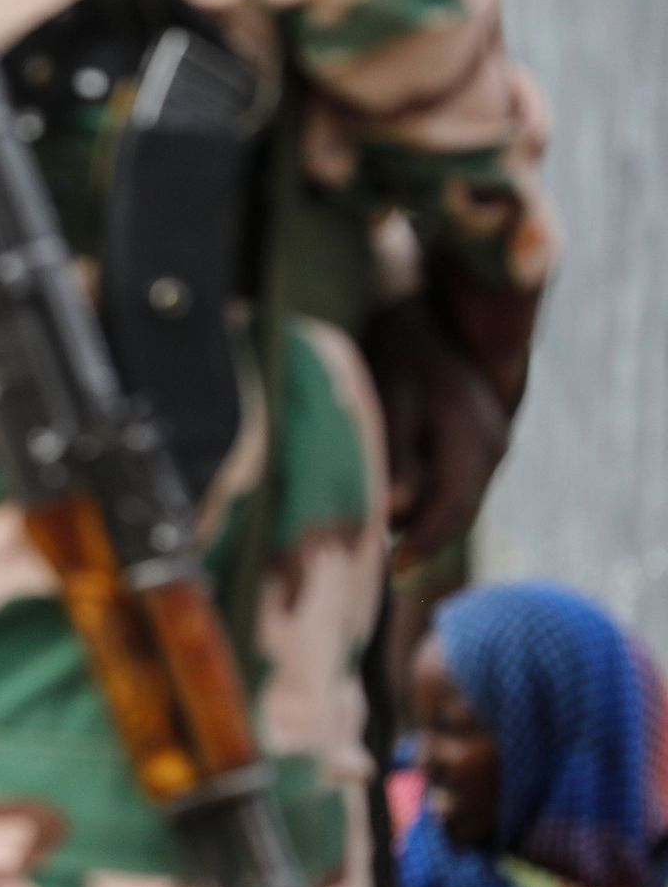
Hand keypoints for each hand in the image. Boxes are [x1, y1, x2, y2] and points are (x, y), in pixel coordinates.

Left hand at [368, 298, 511, 568]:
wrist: (435, 317)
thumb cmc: (399, 355)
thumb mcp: (389, 398)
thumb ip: (396, 455)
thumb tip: (396, 513)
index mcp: (467, 430)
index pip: (452, 502)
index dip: (424, 540)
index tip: (394, 568)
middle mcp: (492, 442)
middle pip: (462, 509)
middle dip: (426, 541)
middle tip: (390, 569)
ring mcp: (497, 443)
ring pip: (464, 500)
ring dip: (430, 524)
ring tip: (389, 546)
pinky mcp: (489, 445)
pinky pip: (463, 485)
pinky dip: (437, 503)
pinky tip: (405, 514)